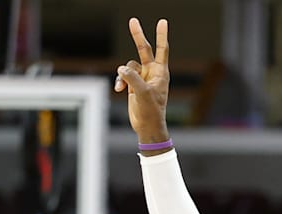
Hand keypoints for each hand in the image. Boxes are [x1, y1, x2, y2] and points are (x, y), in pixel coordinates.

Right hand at [115, 18, 170, 143]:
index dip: (161, 35)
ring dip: (123, 74)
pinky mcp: (133, 84)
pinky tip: (119, 90)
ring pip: (129, 66)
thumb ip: (133, 78)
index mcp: (160, 73)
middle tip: (133, 20)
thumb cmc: (151, 111)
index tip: (162, 22)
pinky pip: (123, 75)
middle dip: (138, 36)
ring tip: (122, 86)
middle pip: (144, 50)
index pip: (162, 50)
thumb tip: (121, 68)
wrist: (147, 126)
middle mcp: (152, 73)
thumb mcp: (143, 93)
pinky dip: (119, 81)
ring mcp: (142, 78)